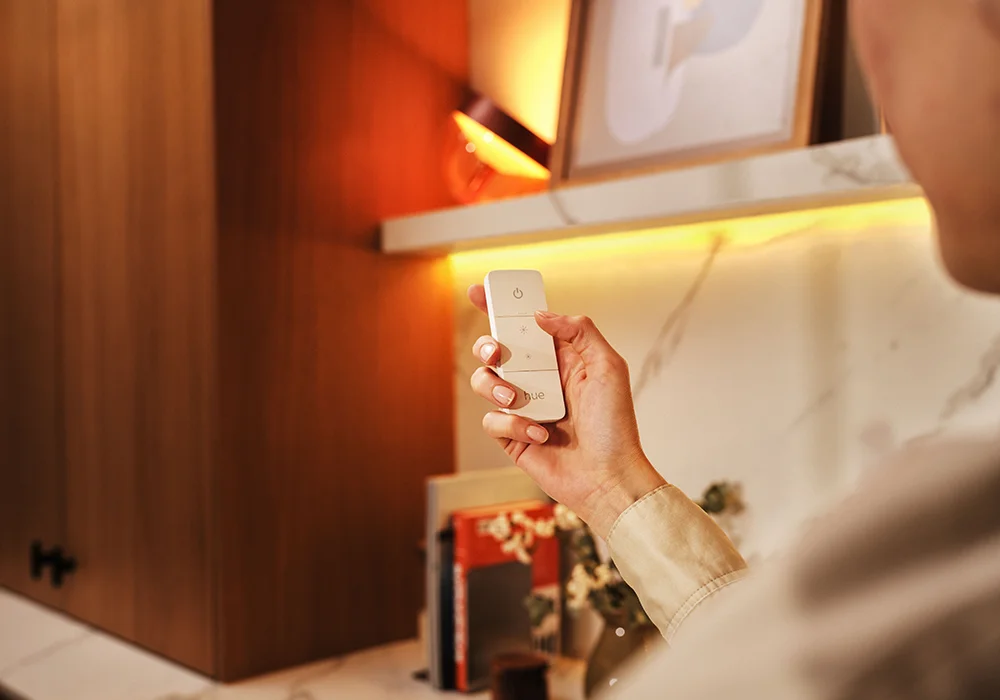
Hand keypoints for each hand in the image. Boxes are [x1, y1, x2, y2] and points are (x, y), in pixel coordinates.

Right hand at [468, 285, 664, 537]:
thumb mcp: (608, 366)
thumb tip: (540, 316)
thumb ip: (579, 331)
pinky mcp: (513, 437)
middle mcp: (538, 380)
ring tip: (518, 400)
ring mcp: (523, 408)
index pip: (525, 326)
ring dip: (496, 388)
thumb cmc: (615, 426)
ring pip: (485, 382)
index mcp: (560, 359)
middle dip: (488, 346)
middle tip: (498, 353)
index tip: (480, 291)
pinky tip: (541, 435)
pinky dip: (514, 425)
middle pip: (495, 350)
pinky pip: (492, 420)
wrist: (609, 477)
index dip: (500, 307)